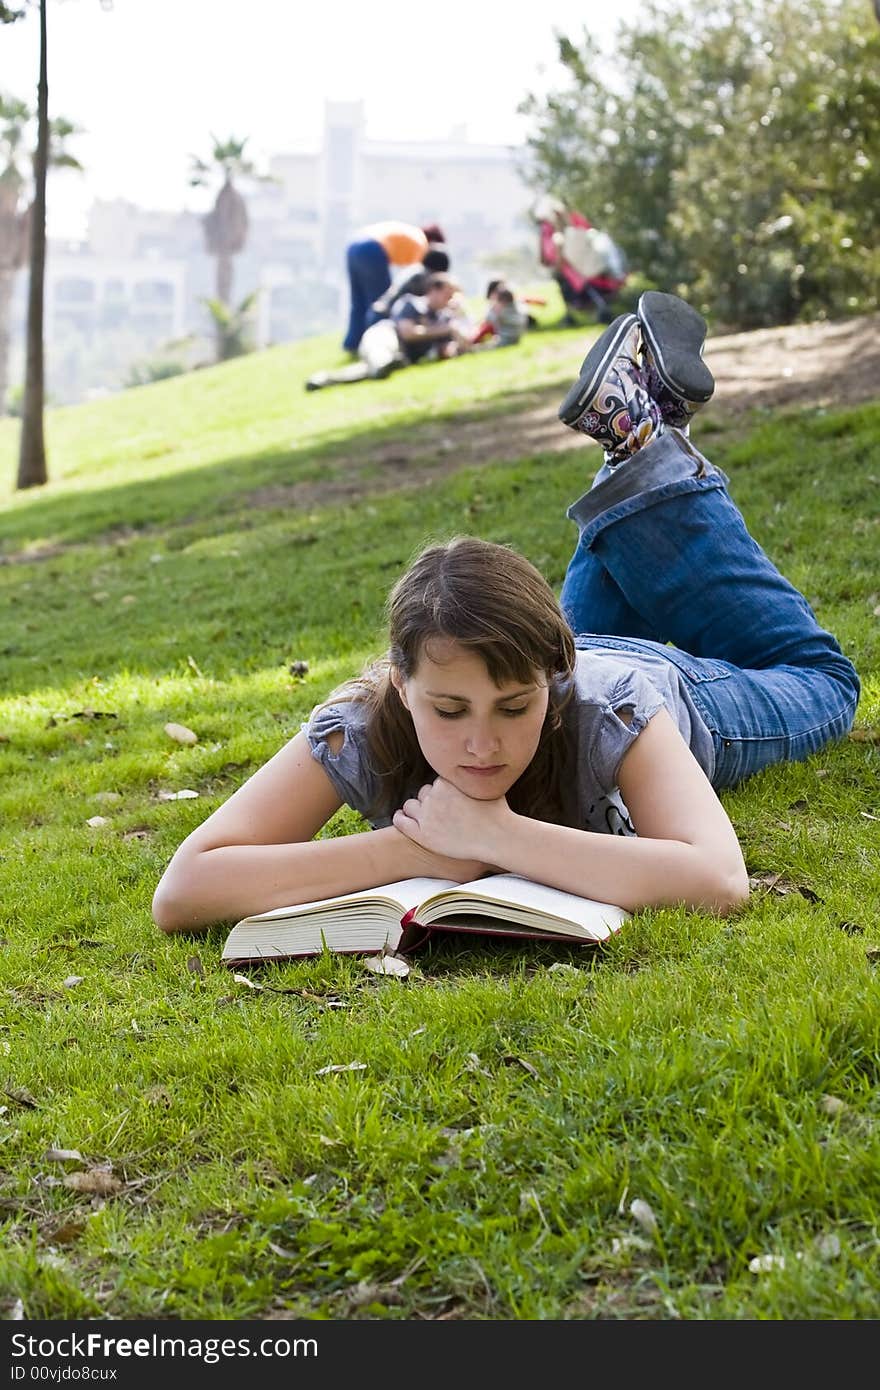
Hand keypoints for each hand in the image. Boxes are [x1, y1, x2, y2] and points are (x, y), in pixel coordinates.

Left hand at [393, 777, 512, 864]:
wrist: (497, 837)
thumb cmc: (497, 813)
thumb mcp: (487, 786)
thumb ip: (475, 778)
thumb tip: (477, 773)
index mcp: (447, 782)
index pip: (437, 782)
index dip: (443, 791)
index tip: (448, 800)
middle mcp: (434, 796)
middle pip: (424, 793)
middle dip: (431, 800)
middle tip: (441, 811)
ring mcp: (427, 815)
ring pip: (411, 805)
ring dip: (416, 809)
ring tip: (422, 816)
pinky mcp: (422, 834)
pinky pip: (402, 822)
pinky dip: (400, 818)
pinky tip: (401, 818)